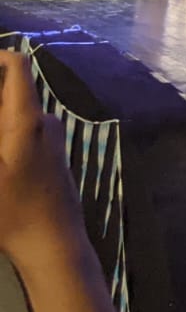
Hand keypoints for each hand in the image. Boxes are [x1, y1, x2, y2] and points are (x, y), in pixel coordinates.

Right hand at [0, 50, 82, 269]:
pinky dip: (2, 132)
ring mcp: (49, 137)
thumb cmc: (12, 212)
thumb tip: (0, 117)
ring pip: (11, 113)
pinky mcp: (49, 153)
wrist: (53, 243)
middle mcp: (43, 121)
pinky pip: (19, 130)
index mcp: (27, 120)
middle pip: (8, 91)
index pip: (16, 68)